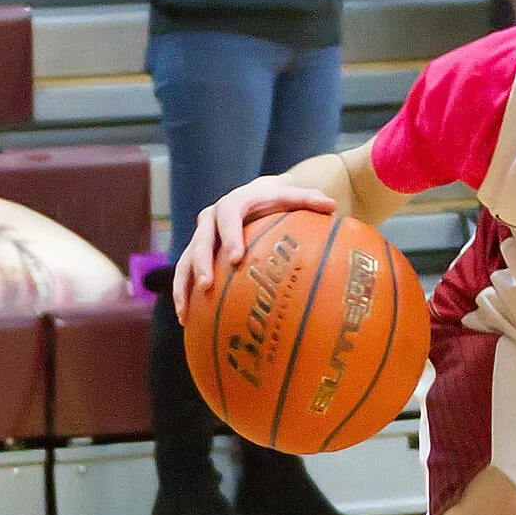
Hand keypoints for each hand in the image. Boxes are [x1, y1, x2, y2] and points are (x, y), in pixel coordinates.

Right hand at [173, 176, 335, 321]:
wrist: (257, 195)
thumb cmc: (278, 199)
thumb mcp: (293, 195)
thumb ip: (309, 199)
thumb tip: (332, 205)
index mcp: (233, 203)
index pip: (228, 215)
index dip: (230, 236)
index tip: (236, 257)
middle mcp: (211, 218)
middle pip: (201, 240)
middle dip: (201, 263)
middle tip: (208, 286)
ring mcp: (202, 236)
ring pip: (185, 259)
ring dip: (184, 284)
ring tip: (185, 312)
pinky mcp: (197, 251)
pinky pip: (185, 272)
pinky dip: (183, 293)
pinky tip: (186, 319)